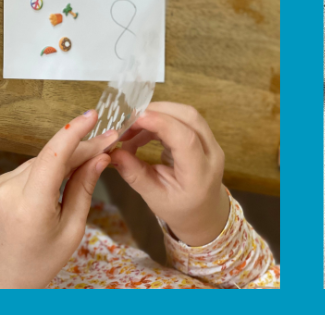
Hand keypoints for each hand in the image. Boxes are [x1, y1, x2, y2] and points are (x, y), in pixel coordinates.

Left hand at [0, 110, 119, 287]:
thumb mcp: (71, 231)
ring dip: (69, 155)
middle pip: (52, 155)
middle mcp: (10, 190)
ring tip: (95, 155)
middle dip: (83, 146)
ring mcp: (0, 186)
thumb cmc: (37, 263)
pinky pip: (33, 167)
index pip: (53, 156)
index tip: (93, 116)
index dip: (75, 131)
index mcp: (30, 206)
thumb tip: (100, 159)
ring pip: (43, 159)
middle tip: (110, 140)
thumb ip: (84, 190)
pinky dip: (53, 165)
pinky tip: (70, 168)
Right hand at [110, 102, 230, 246]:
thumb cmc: (180, 209)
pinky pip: (184, 119)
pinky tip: (142, 134)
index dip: (161, 123)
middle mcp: (212, 154)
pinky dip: (161, 120)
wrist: (204, 213)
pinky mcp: (204, 137)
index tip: (134, 119)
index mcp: (200, 174)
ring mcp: (211, 143)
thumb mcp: (155, 198)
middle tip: (127, 122)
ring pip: (187, 114)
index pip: (186, 139)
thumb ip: (135, 175)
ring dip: (157, 115)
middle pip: (190, 117)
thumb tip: (113, 153)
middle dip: (157, 111)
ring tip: (130, 132)